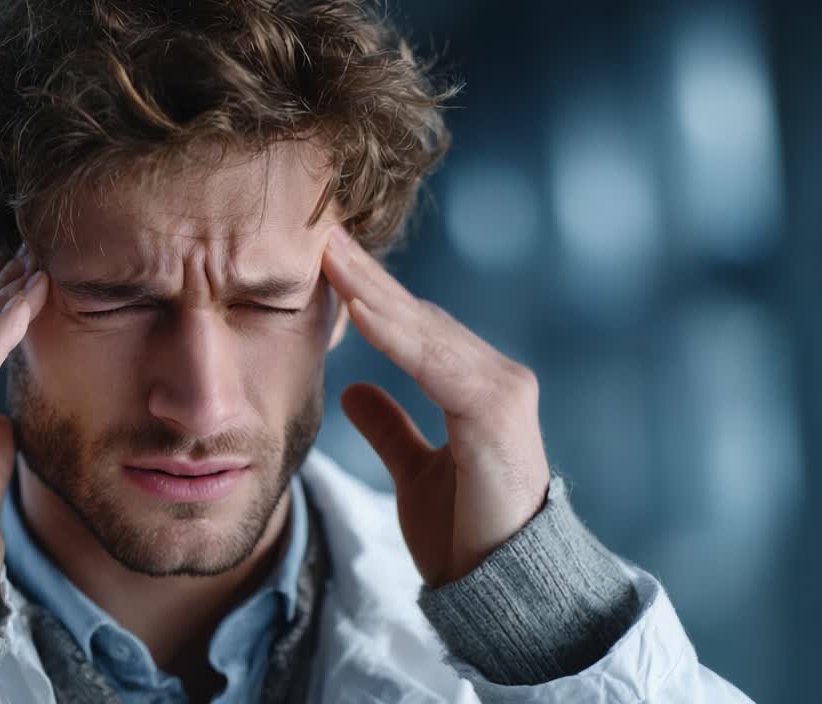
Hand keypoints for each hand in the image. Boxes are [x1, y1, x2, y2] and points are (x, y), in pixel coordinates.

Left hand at [321, 228, 549, 587]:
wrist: (506, 595)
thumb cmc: (466, 536)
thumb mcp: (416, 474)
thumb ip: (392, 428)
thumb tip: (355, 389)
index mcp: (475, 388)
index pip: (410, 328)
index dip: (365, 292)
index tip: (319, 255)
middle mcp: (495, 378)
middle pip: (416, 317)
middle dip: (364, 274)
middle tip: (315, 225)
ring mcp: (501, 393)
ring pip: (424, 330)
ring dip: (373, 289)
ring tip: (327, 249)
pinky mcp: (497, 416)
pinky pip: (437, 365)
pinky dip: (397, 333)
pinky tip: (358, 306)